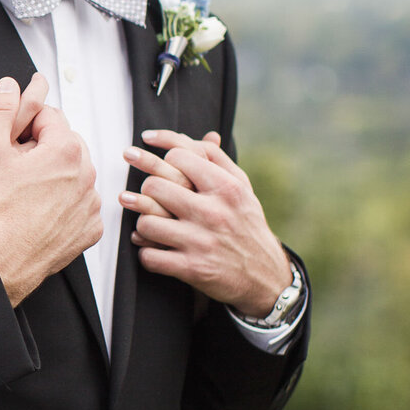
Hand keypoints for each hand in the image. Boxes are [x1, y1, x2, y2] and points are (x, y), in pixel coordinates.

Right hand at [0, 75, 102, 307]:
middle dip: (42, 146)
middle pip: (64, 143)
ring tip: (25, 188)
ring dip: (54, 175)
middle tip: (15, 163)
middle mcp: (86, 174)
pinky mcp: (90, 228)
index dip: (25, 122)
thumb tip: (7, 86)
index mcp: (65, 149)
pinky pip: (80, 206)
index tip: (11, 136)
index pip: (48, 116)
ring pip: (74, 174)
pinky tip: (40, 209)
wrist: (2, 259)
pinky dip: (64, 204)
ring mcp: (90, 203)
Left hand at [119, 128, 291, 316]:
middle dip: (148, 191)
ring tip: (153, 224)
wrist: (264, 275)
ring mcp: (201, 242)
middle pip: (155, 186)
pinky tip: (154, 247)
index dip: (163, 158)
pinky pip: (149, 256)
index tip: (156, 162)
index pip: (178, 156)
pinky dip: (146, 252)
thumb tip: (205, 134)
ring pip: (146, 221)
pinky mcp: (191, 269)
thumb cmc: (246, 224)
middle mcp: (213, 213)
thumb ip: (220, 160)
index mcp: (226, 188)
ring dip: (144, 224)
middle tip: (152, 196)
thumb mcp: (242, 189)